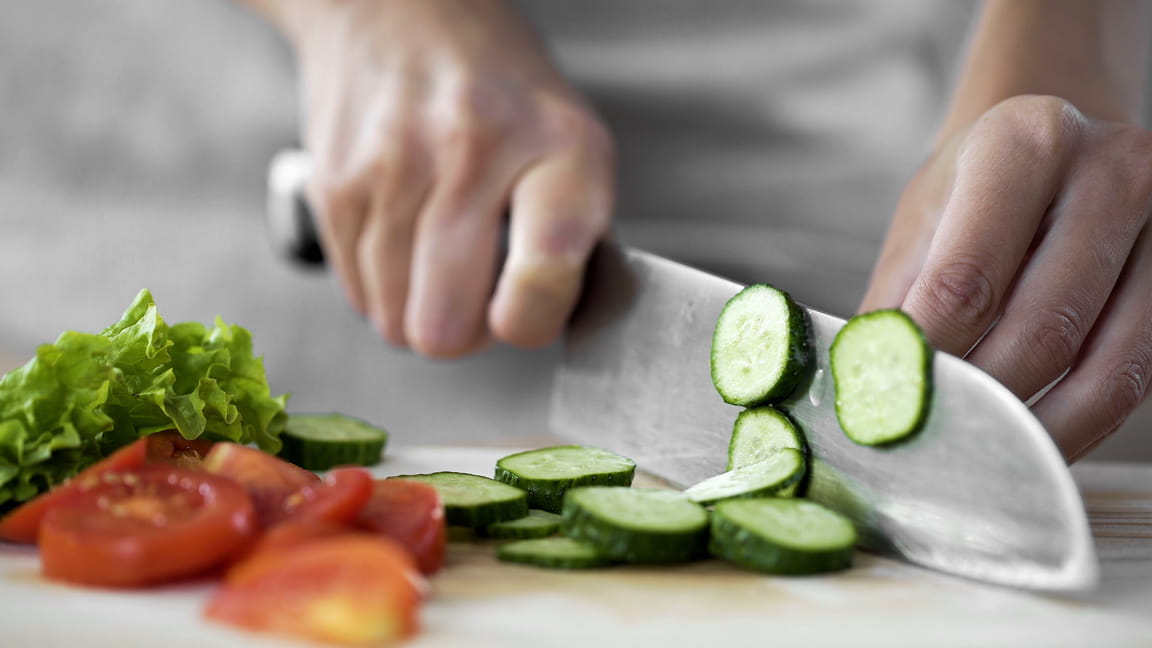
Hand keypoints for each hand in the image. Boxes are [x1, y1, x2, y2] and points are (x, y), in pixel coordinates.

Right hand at [280, 0, 613, 356]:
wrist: (400, 10)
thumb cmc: (501, 93)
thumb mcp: (571, 143)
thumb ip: (571, 240)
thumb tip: (543, 326)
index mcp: (557, 146)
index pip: (542, 274)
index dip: (530, 320)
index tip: (524, 312)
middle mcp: (473, 151)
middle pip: (445, 327)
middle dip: (465, 332)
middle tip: (478, 294)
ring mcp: (393, 167)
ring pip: (394, 322)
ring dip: (420, 307)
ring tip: (441, 253)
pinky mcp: (334, 182)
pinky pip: (356, 293)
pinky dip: (382, 284)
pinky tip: (404, 233)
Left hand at [861, 95, 1151, 461]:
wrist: (1061, 140)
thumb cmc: (977, 185)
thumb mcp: (923, 219)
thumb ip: (897, 303)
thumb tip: (866, 399)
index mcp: (1022, 145)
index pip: (966, 282)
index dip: (926, 361)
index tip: (893, 408)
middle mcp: (1111, 173)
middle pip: (1042, 331)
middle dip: (982, 404)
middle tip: (934, 444)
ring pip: (1108, 370)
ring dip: (1038, 431)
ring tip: (983, 457)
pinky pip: (1138, 378)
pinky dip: (1080, 424)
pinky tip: (1033, 439)